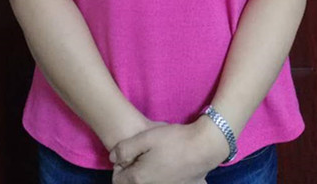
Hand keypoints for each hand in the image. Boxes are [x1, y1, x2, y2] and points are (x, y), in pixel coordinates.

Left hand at [109, 117, 228, 183]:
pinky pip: (169, 183)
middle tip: (142, 155)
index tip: (128, 155)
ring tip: (156, 159)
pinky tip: (172, 168)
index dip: (119, 166)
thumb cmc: (174, 140)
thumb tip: (112, 158)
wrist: (204, 147)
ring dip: (148, 176)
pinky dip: (167, 179)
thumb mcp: (145, 137)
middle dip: (133, 172)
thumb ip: (124, 149)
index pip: (117, 180)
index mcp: (139, 179)